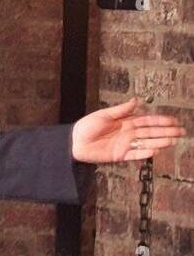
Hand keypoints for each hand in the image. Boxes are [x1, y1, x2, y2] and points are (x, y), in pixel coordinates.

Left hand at [71, 97, 186, 163]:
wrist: (74, 142)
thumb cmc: (86, 127)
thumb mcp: (103, 115)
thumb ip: (121, 110)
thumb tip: (136, 100)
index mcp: (126, 122)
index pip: (147, 121)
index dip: (161, 121)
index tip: (174, 120)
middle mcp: (128, 133)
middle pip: (151, 132)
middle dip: (166, 131)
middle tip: (181, 132)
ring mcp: (125, 144)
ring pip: (147, 143)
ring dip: (160, 142)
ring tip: (173, 141)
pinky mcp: (120, 155)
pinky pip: (135, 154)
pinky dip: (145, 152)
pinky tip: (155, 151)